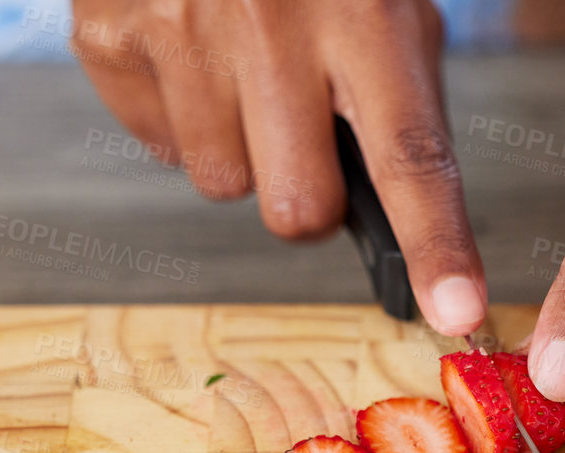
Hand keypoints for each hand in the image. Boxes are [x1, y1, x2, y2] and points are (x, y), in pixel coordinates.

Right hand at [71, 0, 486, 335]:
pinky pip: (159, 145)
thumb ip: (397, 93)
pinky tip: (191, 52)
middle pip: (296, 211)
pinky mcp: (109, 38)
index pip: (410, 153)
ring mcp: (179, 32)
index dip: (436, 242)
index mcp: (362, 11)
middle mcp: (269, 24)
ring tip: (240, 65)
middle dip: (306, 196)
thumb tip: (399, 213)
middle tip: (303, 132)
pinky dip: (180, 115)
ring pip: (221, 184)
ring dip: (238, 148)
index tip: (455, 310)